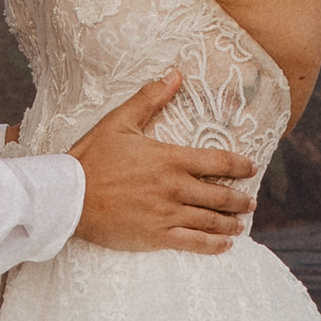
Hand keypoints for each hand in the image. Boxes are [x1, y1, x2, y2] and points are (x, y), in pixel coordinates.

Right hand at [72, 73, 256, 252]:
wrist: (69, 196)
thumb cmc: (92, 158)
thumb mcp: (119, 122)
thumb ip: (150, 99)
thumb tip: (174, 75)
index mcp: (170, 159)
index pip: (218, 161)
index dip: (240, 165)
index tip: (251, 168)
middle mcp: (174, 187)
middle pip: (220, 195)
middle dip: (240, 199)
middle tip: (250, 202)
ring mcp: (167, 213)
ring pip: (211, 220)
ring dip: (231, 222)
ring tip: (241, 223)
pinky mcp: (156, 236)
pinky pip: (194, 242)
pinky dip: (213, 245)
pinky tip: (225, 245)